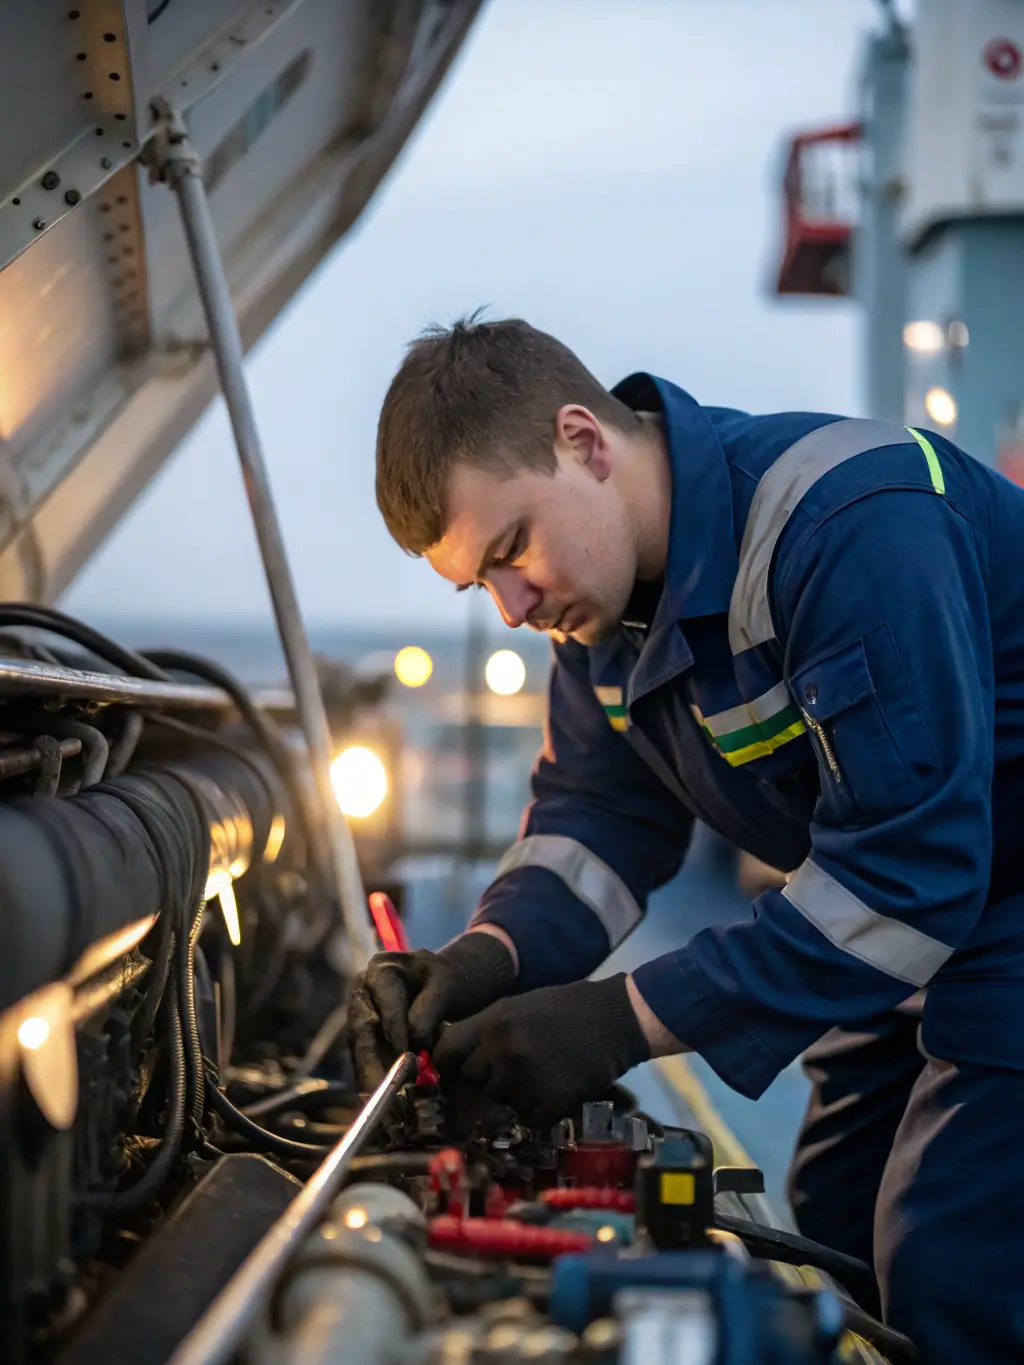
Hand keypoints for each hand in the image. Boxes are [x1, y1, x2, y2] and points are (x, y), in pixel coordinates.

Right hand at [348, 932, 515, 1089]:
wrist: (448, 988)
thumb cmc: (449, 983)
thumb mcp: (446, 987)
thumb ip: (428, 1010)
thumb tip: (416, 1039)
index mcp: (382, 970)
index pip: (386, 1002)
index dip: (395, 1029)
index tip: (406, 1054)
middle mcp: (364, 992)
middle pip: (364, 1030)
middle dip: (374, 1063)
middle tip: (386, 1089)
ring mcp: (360, 1016)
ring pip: (361, 1051)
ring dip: (372, 1078)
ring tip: (385, 1101)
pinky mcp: (365, 1039)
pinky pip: (366, 1062)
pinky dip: (376, 1081)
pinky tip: (386, 1100)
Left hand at [432, 974, 650, 1128]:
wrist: (615, 1018)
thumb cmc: (566, 1009)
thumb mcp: (518, 1007)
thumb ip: (487, 1030)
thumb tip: (457, 1057)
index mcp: (494, 1020)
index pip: (447, 1050)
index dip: (448, 1063)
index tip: (456, 1069)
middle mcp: (503, 1049)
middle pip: (474, 1079)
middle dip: (490, 1077)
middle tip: (517, 1067)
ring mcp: (525, 1077)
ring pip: (501, 1100)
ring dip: (516, 1094)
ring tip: (543, 1072)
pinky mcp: (549, 1101)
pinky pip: (530, 1116)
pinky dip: (542, 1109)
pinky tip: (558, 1086)